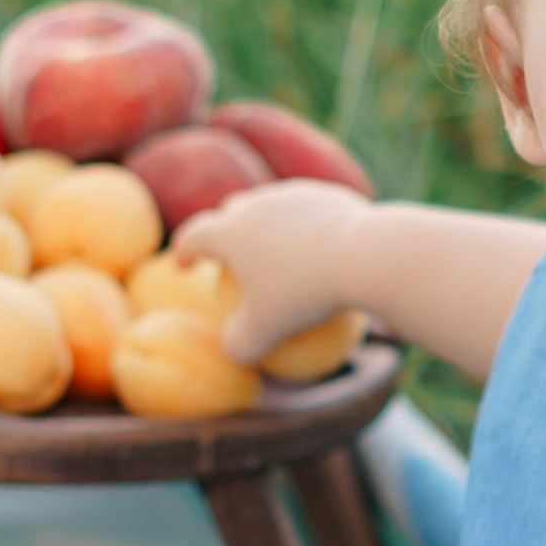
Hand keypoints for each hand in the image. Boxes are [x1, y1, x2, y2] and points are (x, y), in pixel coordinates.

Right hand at [179, 180, 371, 363]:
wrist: (362, 253)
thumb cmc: (305, 294)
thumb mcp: (267, 331)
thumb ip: (242, 344)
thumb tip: (233, 351)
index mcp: (230, 231)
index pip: (194, 236)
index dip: (185, 250)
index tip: (183, 265)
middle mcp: (257, 204)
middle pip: (232, 210)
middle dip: (225, 227)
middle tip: (231, 252)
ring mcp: (294, 194)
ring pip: (274, 206)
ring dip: (270, 225)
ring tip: (280, 251)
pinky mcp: (329, 195)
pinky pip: (313, 213)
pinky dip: (309, 229)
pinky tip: (324, 251)